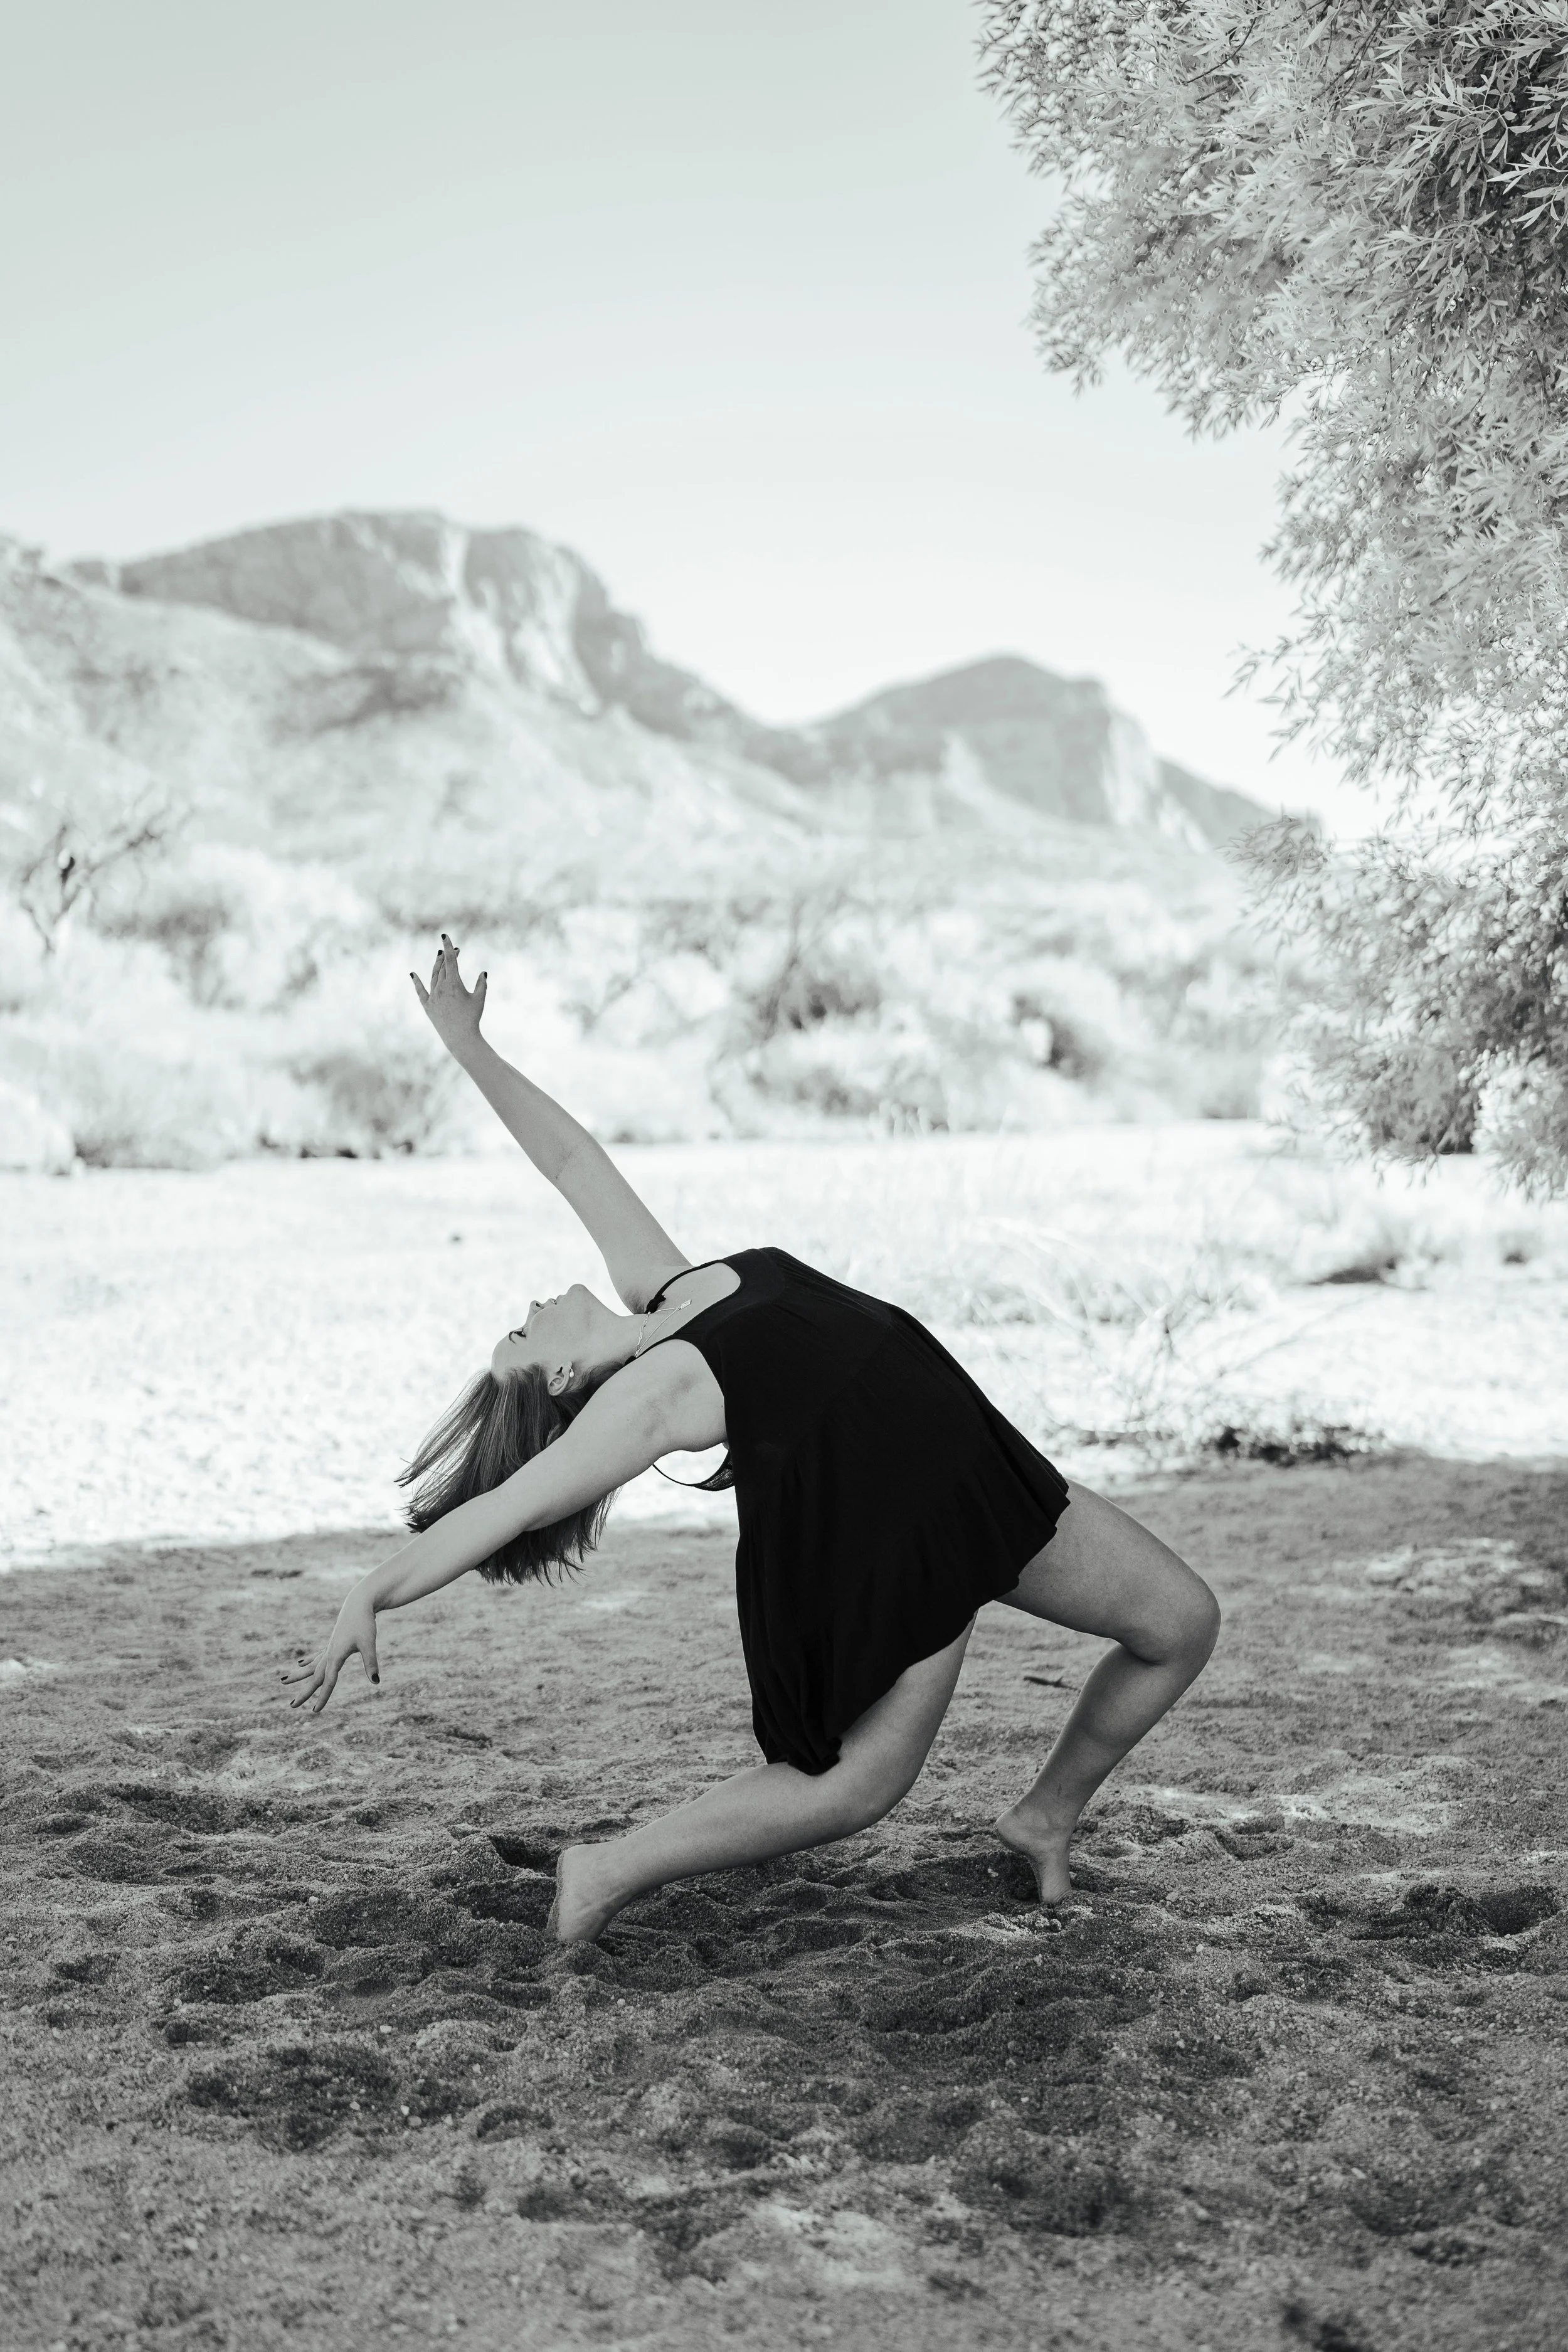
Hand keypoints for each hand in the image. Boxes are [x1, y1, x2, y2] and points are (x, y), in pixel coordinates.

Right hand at [281, 1585, 380, 1716]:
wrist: (359, 1603)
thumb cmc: (364, 1623)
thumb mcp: (369, 1643)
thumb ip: (370, 1663)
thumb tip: (375, 1681)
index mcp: (335, 1655)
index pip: (328, 1681)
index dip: (322, 1697)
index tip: (315, 1711)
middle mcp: (329, 1652)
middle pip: (315, 1676)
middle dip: (304, 1692)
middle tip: (292, 1706)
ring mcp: (329, 1647)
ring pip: (311, 1666)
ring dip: (298, 1675)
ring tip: (283, 1681)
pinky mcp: (332, 1642)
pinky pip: (317, 1656)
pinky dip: (308, 1662)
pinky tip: (300, 1665)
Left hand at [411, 933, 486, 1059]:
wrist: (460, 1037)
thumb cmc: (472, 1018)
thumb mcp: (479, 999)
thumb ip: (482, 984)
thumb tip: (483, 973)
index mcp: (454, 983)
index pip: (450, 960)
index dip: (448, 947)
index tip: (445, 936)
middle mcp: (441, 987)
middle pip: (442, 966)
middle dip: (447, 956)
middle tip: (453, 949)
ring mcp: (433, 996)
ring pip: (433, 976)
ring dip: (436, 965)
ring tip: (439, 956)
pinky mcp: (427, 1006)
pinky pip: (420, 991)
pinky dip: (416, 982)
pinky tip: (413, 974)